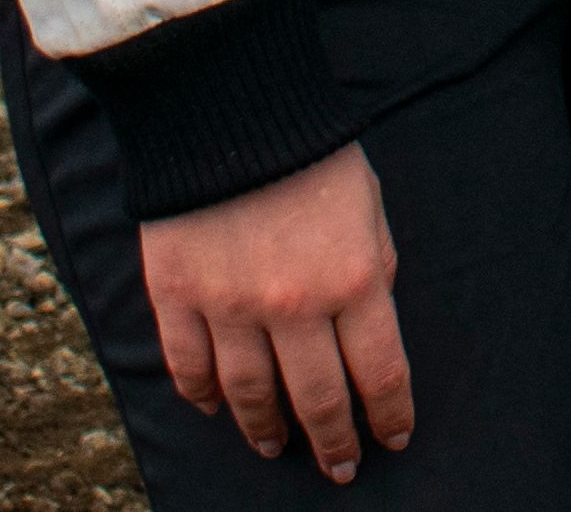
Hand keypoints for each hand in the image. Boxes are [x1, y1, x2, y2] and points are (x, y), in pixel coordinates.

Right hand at [140, 142, 411, 478]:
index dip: (388, 415)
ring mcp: (230, 305)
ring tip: (274, 447)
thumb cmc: (311, 149)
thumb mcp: (369, 208)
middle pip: (317, 399)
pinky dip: (201, 394)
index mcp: (353, 279)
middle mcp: (293, 306)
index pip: (380, 373)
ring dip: (265, 429)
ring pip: (249, 394)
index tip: (393, 439)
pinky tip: (214, 408)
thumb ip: (371, 270)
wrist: (228, 103)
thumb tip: (365, 325)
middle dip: (334, 441)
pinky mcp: (177, 294)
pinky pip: (189, 365)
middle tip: (339, 467)